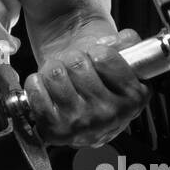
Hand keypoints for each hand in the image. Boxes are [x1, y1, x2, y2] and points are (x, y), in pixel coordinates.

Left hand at [18, 30, 150, 147]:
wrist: (79, 106)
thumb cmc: (97, 80)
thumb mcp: (120, 57)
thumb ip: (128, 41)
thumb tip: (123, 39)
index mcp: (134, 97)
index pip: (103, 56)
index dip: (95, 51)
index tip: (95, 59)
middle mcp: (111, 115)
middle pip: (76, 63)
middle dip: (72, 58)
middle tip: (75, 68)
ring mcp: (83, 126)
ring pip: (55, 74)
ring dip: (53, 68)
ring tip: (61, 77)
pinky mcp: (56, 131)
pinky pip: (36, 90)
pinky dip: (36, 83)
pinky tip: (46, 88)